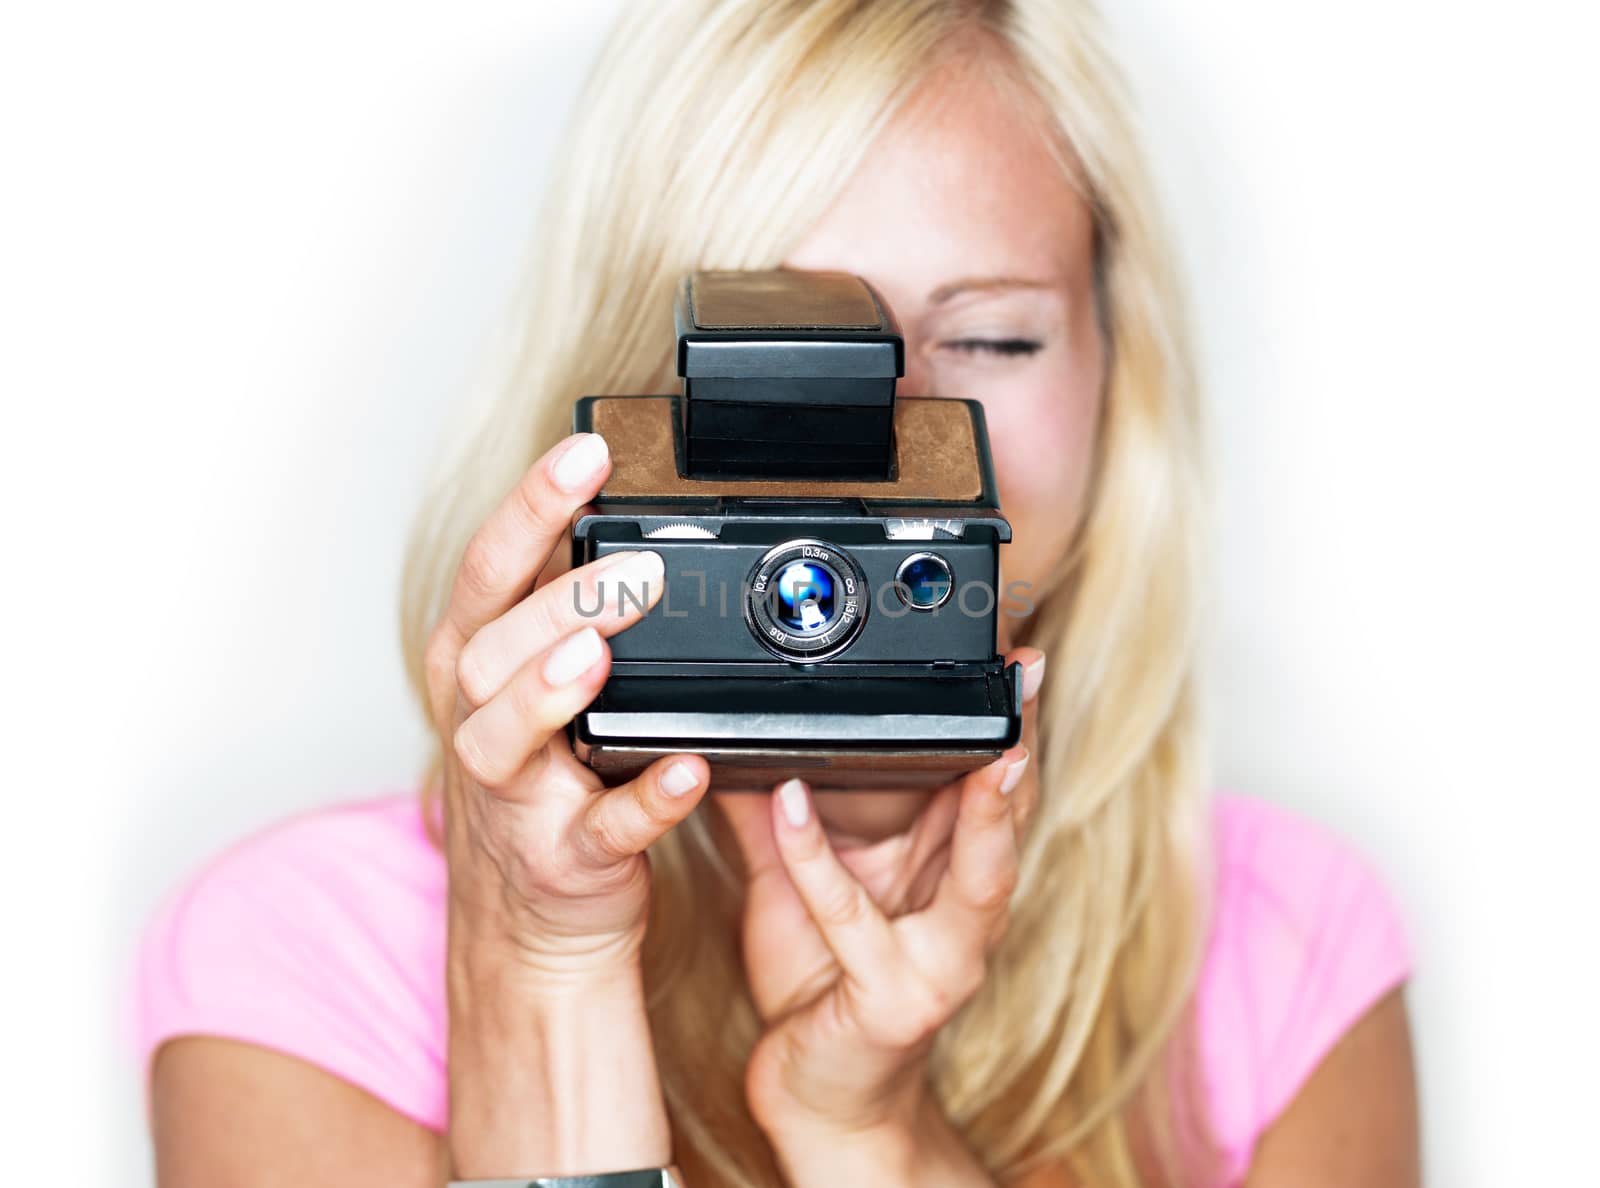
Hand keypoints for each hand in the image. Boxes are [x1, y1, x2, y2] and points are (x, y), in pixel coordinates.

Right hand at [423, 431, 711, 986]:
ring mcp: (514, 796)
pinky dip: (644, 799)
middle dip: (557, 601)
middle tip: (635, 568)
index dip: (532, 504)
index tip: (587, 450)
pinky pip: (601, 829)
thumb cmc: (542, 782)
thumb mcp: (530, 686)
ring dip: (548, 692)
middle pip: (493, 646)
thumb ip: (562, 612)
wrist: (531, 923)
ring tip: (594, 654)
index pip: (490, 567)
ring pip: (505, 735)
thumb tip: (625, 518)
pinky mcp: (561, 860)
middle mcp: (478, 721)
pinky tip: (685, 768)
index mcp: (473, 663)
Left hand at [714, 648, 1043, 1165]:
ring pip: (976, 875)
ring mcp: (941, 963)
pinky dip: (816, 857)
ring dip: (984, 810)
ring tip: (986, 747)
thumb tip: (740, 742)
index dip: (1010, 729)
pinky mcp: (893, 999)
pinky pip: (850, 917)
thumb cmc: (819, 987)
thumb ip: (777, 821)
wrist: (819, 1097)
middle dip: (1022, 748)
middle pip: (1007, 821)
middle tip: (1027, 682)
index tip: (1021, 665)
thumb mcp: (797, 888)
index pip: (993, 792)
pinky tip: (790, 801)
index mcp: (950, 878)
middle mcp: (965, 919)